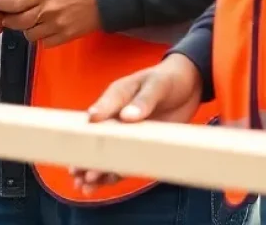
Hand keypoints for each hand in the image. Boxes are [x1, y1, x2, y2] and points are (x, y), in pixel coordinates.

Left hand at [0, 0, 98, 46]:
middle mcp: (47, 11)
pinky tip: (44, 27)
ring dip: (25, 28)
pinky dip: (40, 37)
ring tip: (29, 19)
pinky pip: (44, 43)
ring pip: (29, 35)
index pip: (12, 3)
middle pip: (17, 22)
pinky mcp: (65, 37)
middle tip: (6, 14)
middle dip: (8, 19)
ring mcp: (56, 26)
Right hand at [70, 54, 202, 194]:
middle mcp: (118, 116)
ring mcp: (129, 133)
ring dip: (95, 169)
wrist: (188, 85)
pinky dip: (112, 173)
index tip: (80, 144)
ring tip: (83, 186)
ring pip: (108, 153)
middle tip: (77, 173)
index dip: (89, 130)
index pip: (99, 114)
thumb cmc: (166, 79)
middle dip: (86, 156)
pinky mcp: (141, 145)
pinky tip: (99, 185)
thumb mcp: (156, 85)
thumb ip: (143, 100)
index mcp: (116, 96)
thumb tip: (127, 117)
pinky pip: (125, 161)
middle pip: (98, 138)